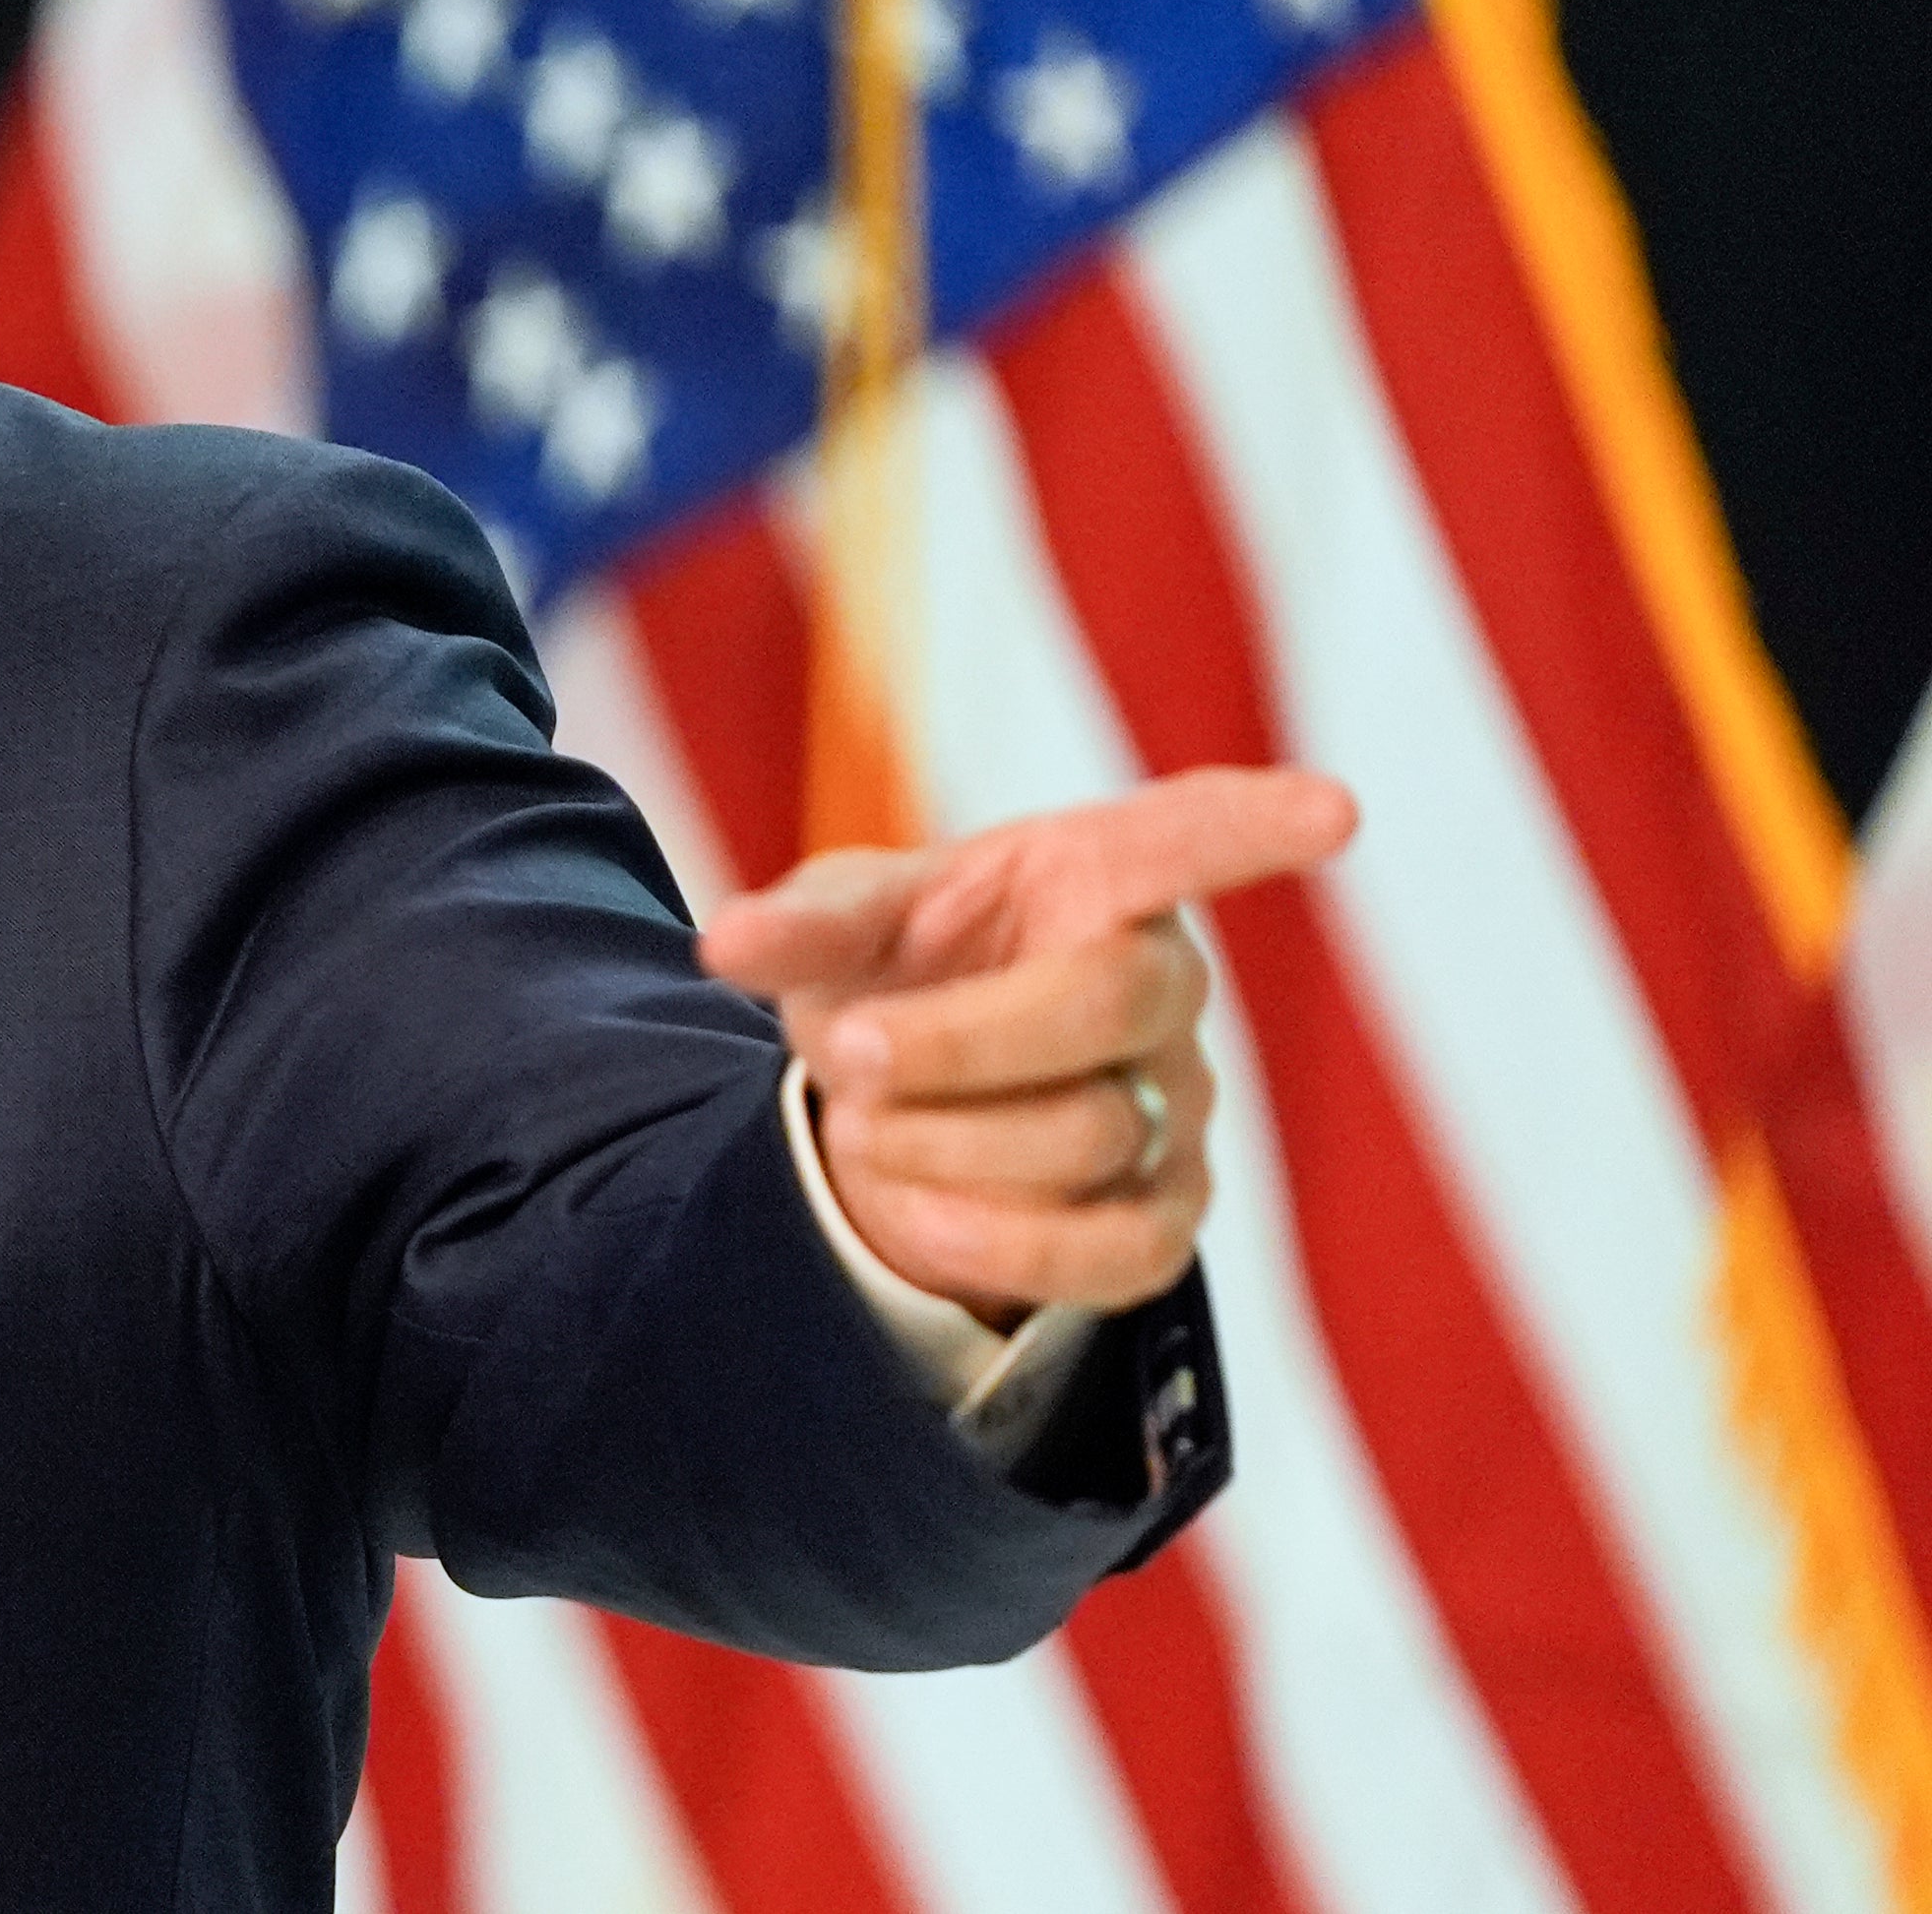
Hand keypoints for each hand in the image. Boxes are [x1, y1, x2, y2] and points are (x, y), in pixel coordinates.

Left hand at [694, 767, 1356, 1325]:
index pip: (1184, 838)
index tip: (1334, 810)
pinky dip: (1000, 1243)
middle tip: (849, 1055)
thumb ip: (802, 927)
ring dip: (943, 1139)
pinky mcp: (1167, 1218)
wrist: (898, 1096)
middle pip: (1112, 999)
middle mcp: (1161, 982)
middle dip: (964, 1040)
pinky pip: (1116, 1253)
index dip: (1253, 826)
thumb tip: (730, 942)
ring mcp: (1179, 1105)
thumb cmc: (894, 971)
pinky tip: (917, 1213)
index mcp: (1090, 876)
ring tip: (864, 1123)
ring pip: (1090, 1133)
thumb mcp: (839, 927)